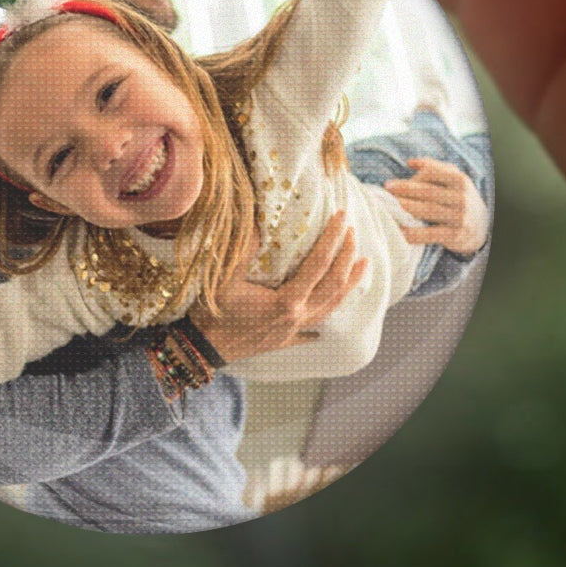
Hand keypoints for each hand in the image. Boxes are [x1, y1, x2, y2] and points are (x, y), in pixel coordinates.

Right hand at [190, 211, 366, 362]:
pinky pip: (313, 330)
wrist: (203, 348)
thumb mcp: (225, 277)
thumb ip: (244, 249)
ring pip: (331, 306)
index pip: (318, 264)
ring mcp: (294, 331)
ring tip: (362, 265)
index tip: (341, 218)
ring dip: (349, 284)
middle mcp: (297, 317)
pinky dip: (324, 320)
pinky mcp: (285, 340)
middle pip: (333, 285)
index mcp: (286, 301)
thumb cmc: (213, 313)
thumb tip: (260, 222)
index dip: (332, 239)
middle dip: (346, 257)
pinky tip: (330, 318)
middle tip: (352, 234)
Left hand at [384, 158, 489, 256]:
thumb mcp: (454, 180)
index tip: (390, 183)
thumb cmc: (459, 198)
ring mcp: (459, 217)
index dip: (413, 176)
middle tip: (386, 192)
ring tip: (389, 207)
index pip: (434, 173)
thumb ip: (434, 168)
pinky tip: (399, 231)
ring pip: (428, 211)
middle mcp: (461, 198)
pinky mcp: (455, 235)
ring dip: (406, 208)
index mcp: (460, 181)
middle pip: (428, 191)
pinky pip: (430, 234)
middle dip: (405, 190)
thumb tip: (410, 162)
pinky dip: (413, 233)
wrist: (481, 227)